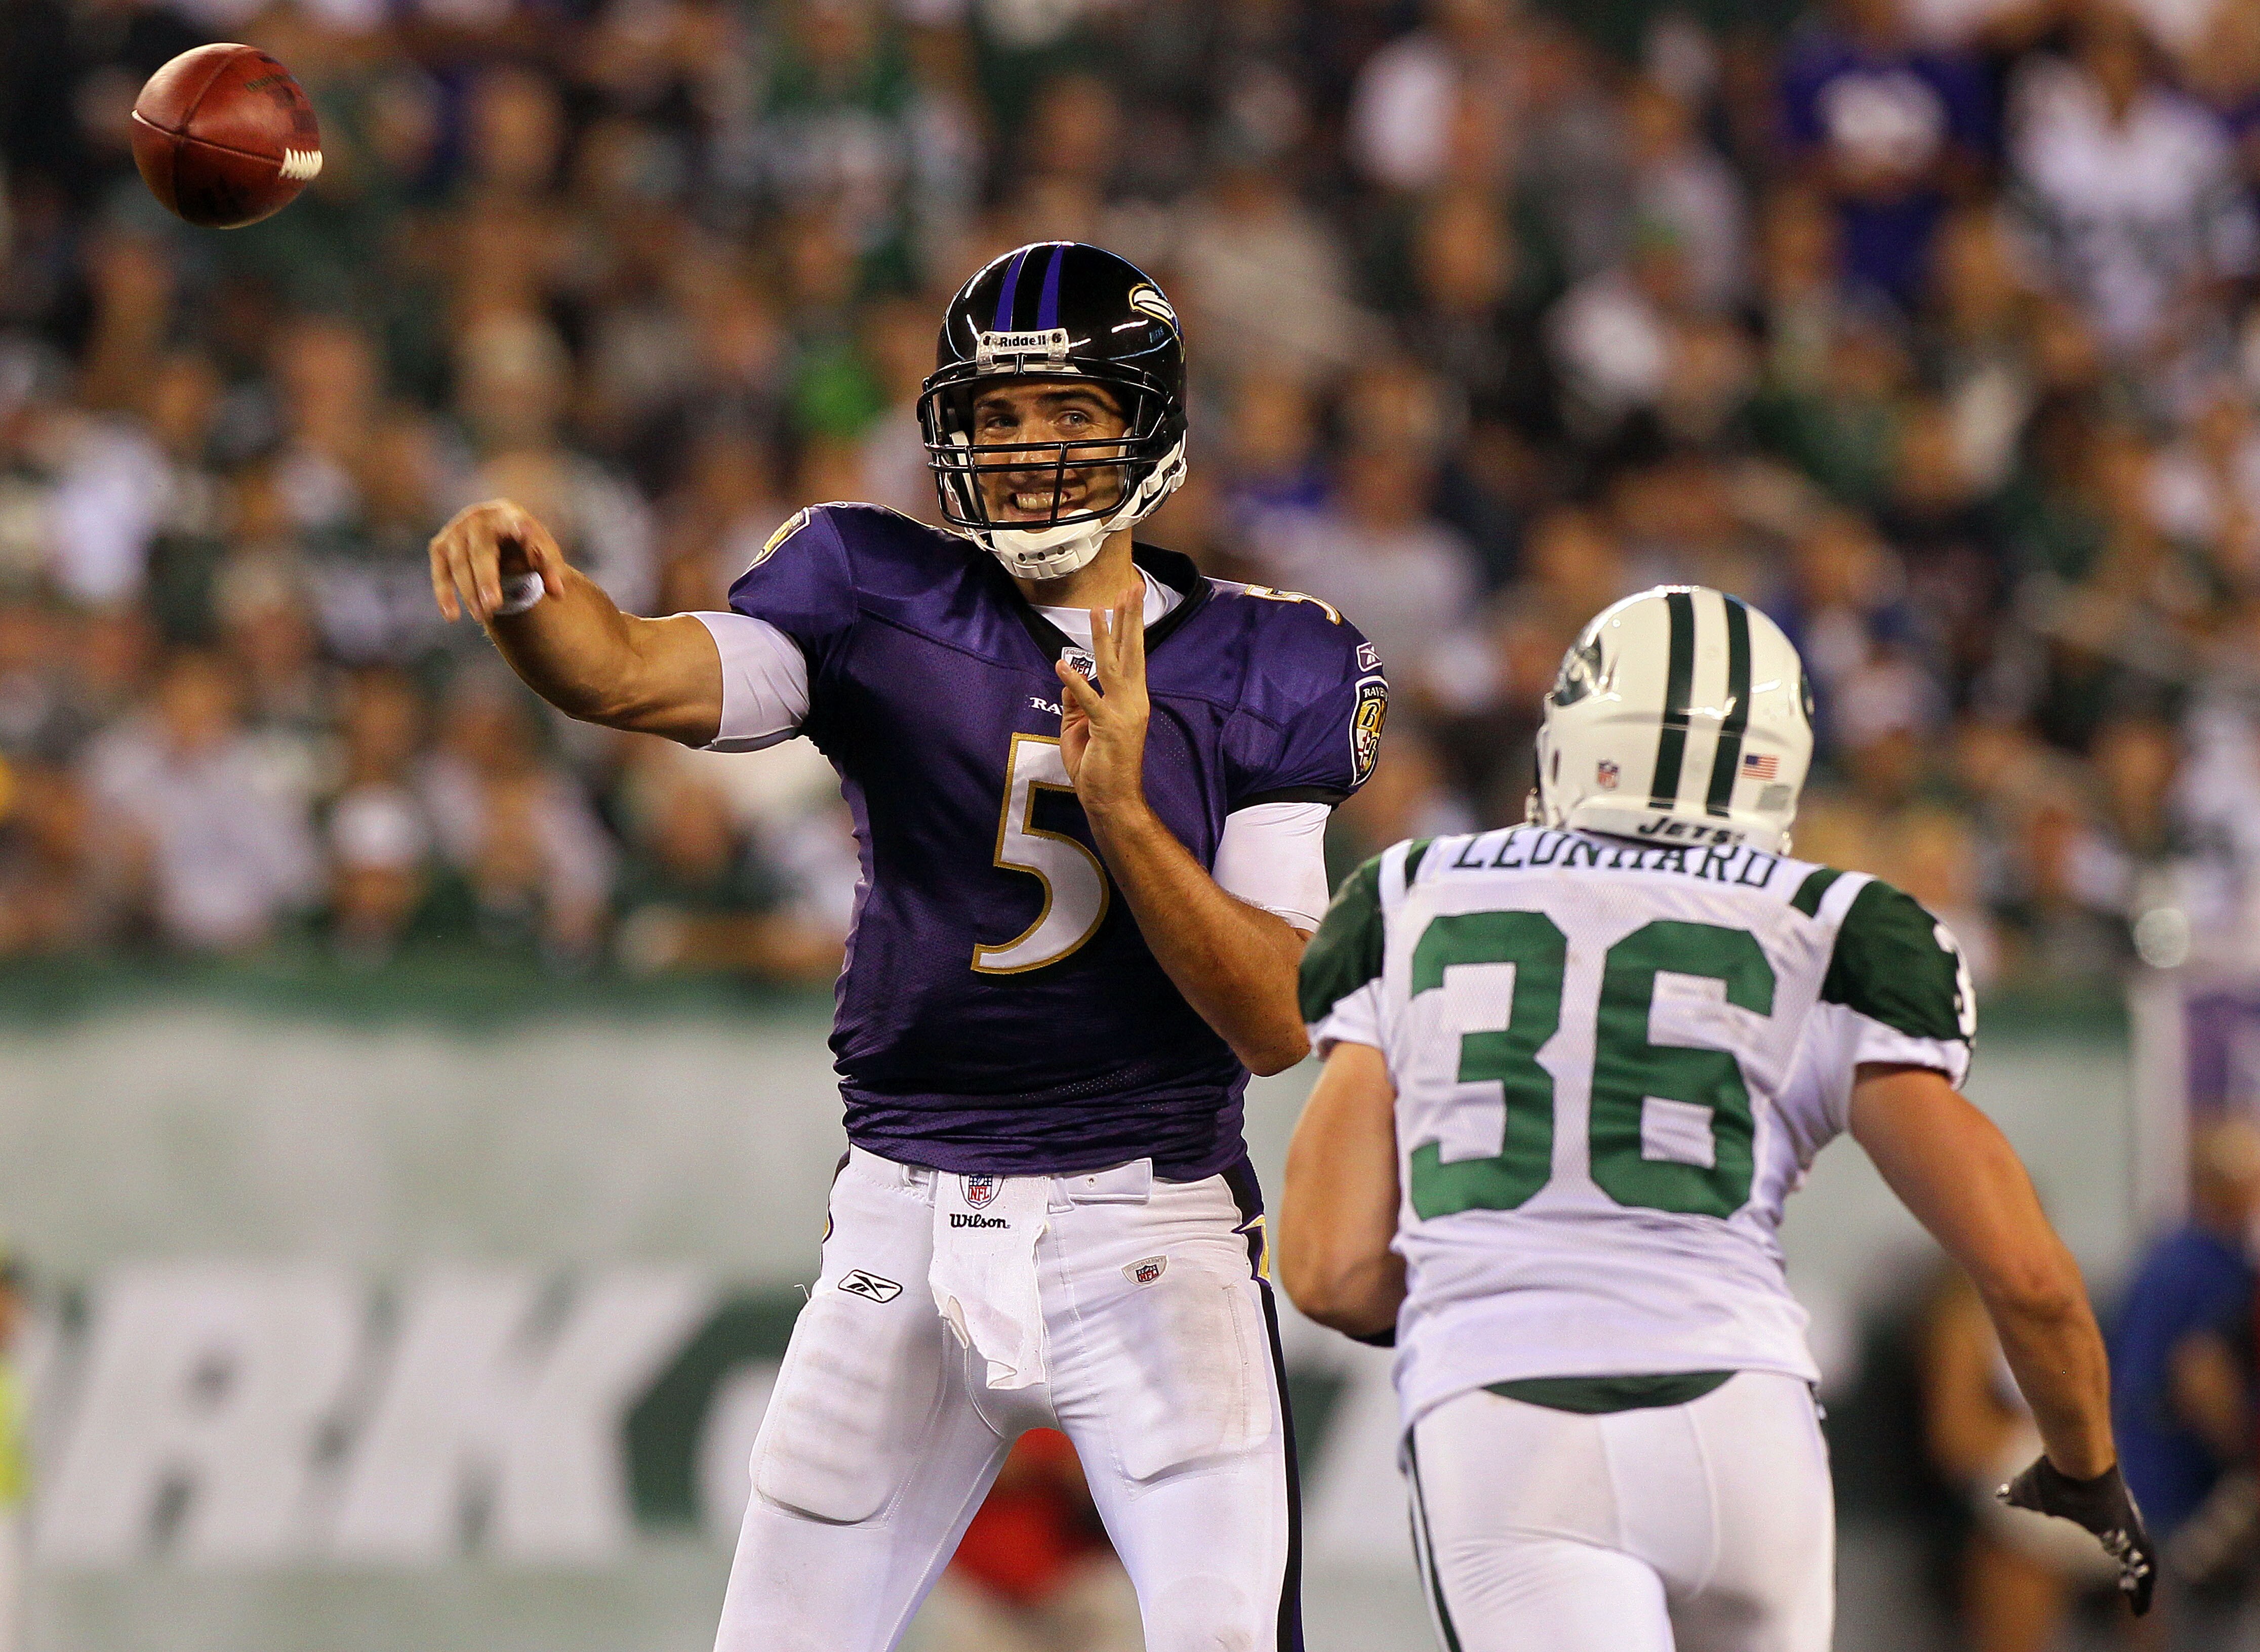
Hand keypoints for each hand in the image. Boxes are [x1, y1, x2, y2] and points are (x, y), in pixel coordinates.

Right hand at [429, 499, 567, 623]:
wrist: (494, 531)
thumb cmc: (523, 543)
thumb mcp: (541, 550)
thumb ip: (550, 568)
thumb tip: (557, 593)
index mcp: (510, 515)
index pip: (517, 524)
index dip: (520, 528)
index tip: (523, 530)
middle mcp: (479, 518)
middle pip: (481, 551)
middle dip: (486, 580)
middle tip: (493, 606)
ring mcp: (456, 530)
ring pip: (459, 563)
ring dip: (469, 592)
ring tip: (482, 617)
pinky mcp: (440, 545)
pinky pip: (440, 571)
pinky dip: (444, 593)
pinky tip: (451, 615)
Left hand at [1056, 587, 1148, 819]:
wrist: (1113, 800)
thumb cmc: (1099, 767)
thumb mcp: (1080, 728)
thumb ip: (1076, 702)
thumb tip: (1068, 677)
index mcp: (1130, 700)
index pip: (1131, 656)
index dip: (1129, 626)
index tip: (1129, 599)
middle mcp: (1133, 701)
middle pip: (1132, 651)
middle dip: (1130, 618)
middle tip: (1131, 587)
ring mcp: (1123, 714)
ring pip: (1114, 667)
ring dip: (1104, 637)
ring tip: (1097, 610)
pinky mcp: (1107, 728)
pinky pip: (1088, 701)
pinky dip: (1076, 683)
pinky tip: (1063, 665)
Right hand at [1999, 1458, 2155, 1613]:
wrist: (2074, 1464)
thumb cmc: (2050, 1478)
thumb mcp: (2028, 1493)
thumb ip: (2017, 1497)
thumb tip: (2001, 1495)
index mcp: (2098, 1512)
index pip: (2112, 1537)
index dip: (2116, 1552)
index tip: (2117, 1566)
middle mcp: (2118, 1519)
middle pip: (2131, 1551)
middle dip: (2131, 1572)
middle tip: (2128, 1589)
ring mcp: (2129, 1524)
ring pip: (2141, 1561)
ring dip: (2141, 1584)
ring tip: (2138, 1607)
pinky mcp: (2134, 1532)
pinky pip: (2145, 1567)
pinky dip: (2145, 1588)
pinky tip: (2140, 1606)